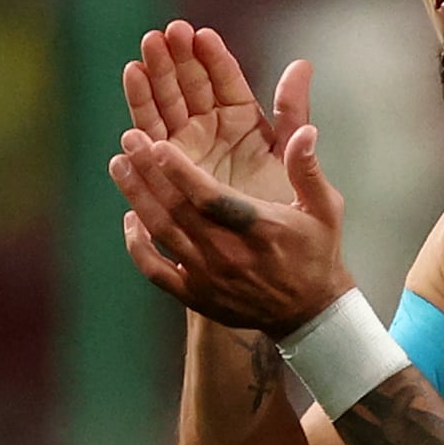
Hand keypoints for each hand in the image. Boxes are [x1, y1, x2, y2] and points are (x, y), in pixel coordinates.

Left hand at [111, 21, 352, 331]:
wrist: (308, 314)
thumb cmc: (316, 254)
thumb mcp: (324, 209)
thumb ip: (308, 169)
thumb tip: (306, 130)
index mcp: (259, 230)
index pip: (212, 200)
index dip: (181, 173)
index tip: (158, 145)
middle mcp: (228, 255)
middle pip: (178, 212)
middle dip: (149, 173)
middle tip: (129, 140)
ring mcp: (207, 277)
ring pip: (162, 234)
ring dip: (137, 198)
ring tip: (119, 165)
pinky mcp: (194, 295)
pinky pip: (155, 271)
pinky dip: (137, 246)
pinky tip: (129, 217)